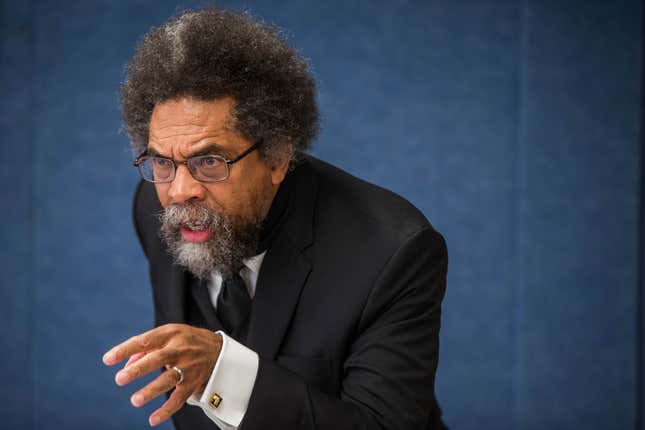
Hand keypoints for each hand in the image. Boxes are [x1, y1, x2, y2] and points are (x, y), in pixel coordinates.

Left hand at [103, 323, 221, 425]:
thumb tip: (126, 364)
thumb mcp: (169, 335)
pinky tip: (153, 419)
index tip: (107, 360)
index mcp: (170, 334)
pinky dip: (167, 410)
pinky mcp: (193, 382)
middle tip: (120, 379)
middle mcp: (179, 349)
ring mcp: (188, 366)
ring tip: (134, 400)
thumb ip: (146, 348)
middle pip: (158, 358)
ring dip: (152, 390)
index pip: (144, 340)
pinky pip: (180, 398)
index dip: (125, 349)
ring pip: (170, 379)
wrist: (218, 349)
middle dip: (139, 369)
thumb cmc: (185, 341)